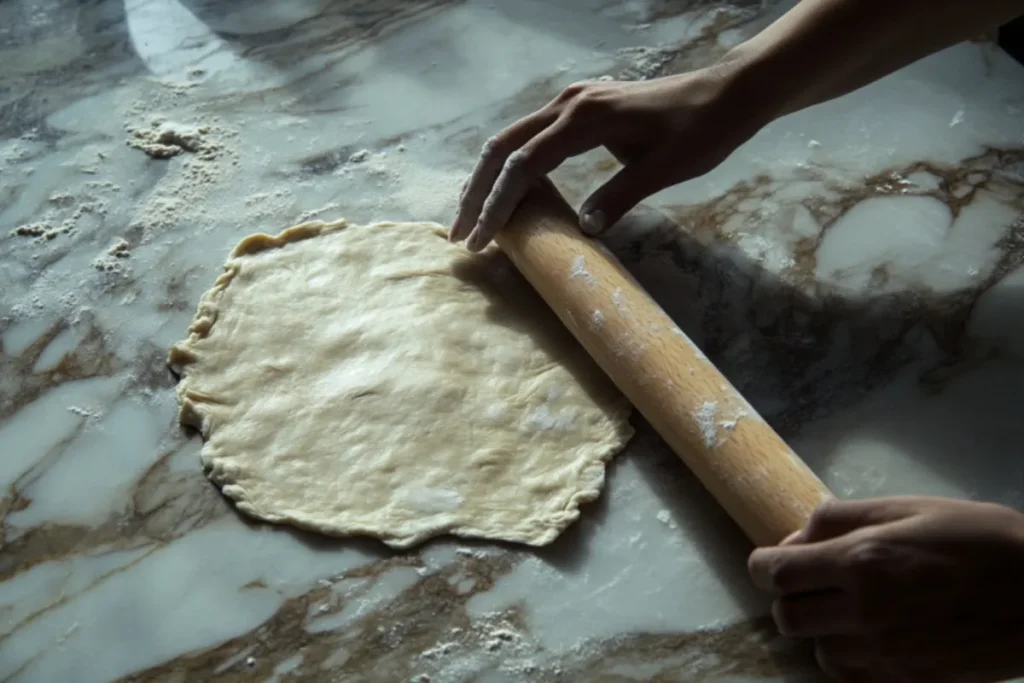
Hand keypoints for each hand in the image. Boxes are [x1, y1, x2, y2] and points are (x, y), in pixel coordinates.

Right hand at [449, 59, 772, 251]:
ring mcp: (573, 101)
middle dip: (478, 193)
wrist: (727, 93)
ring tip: (473, 216)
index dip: (499, 205)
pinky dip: (511, 165)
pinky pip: (532, 136)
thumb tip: (582, 229)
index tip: (483, 240)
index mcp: (584, 118)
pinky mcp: (581, 106)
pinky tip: (507, 190)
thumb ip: (618, 196)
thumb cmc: (701, 131)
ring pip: (512, 139)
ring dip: (488, 178)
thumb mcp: (662, 169)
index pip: (524, 165)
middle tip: (461, 235)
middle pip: (503, 148)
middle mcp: (570, 103)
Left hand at [748, 497, 1023, 681]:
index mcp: (863, 561)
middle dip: (789, 596)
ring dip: (821, 629)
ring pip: (818, 651)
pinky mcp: (910, 680)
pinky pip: (852, 677)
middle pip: (788, 617)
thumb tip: (795, 537)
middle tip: (812, 581)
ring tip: (848, 607)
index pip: (777, 573)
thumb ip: (842, 519)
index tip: (769, 561)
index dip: (762, 565)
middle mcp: (867, 612)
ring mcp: (889, 653)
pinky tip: (869, 635)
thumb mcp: (909, 508)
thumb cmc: (980, 539)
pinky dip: (849, 658)